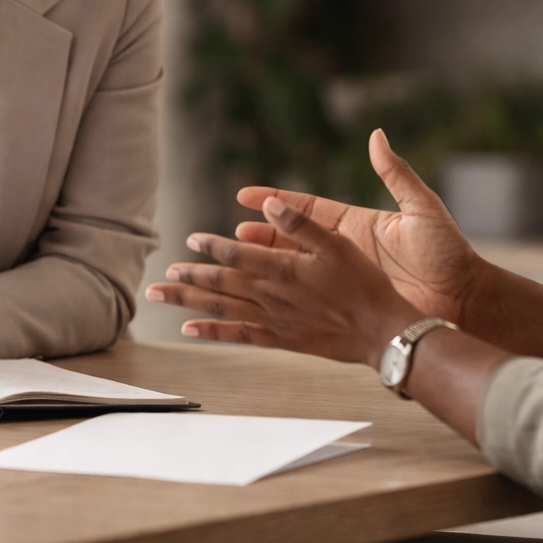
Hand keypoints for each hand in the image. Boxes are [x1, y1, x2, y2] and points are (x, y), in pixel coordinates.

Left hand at [147, 196, 424, 368]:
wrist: (381, 332)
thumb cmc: (365, 284)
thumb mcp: (339, 244)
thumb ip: (302, 225)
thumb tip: (270, 204)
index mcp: (284, 269)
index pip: (236, 256)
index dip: (211, 247)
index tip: (191, 239)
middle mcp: (272, 296)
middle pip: (220, 285)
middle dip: (188, 279)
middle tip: (163, 276)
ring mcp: (274, 320)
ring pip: (221, 309)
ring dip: (188, 302)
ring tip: (160, 297)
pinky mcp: (281, 339)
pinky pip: (238, 336)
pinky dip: (211, 332)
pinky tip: (190, 330)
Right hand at [236, 129, 487, 323]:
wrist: (466, 298)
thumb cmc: (449, 253)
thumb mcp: (422, 208)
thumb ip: (397, 173)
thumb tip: (376, 135)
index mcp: (358, 224)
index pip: (306, 209)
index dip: (275, 201)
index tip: (244, 196)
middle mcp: (347, 250)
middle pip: (291, 240)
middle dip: (258, 238)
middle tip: (224, 237)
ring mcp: (348, 278)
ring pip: (295, 272)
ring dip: (263, 269)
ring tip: (230, 268)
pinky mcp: (354, 304)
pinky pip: (313, 302)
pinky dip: (286, 301)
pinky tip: (259, 305)